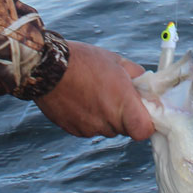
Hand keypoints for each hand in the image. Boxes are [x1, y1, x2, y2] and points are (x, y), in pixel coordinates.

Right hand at [34, 40, 153, 139]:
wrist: (45, 67)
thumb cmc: (83, 61)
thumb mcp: (117, 61)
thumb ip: (137, 77)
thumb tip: (147, 87)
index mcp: (123, 104)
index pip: (144, 131)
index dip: (146, 124)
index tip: (143, 112)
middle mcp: (108, 121)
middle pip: (126, 129)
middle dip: (125, 116)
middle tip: (115, 97)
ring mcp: (91, 128)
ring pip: (108, 129)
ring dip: (106, 118)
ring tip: (94, 95)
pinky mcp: (75, 131)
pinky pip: (90, 129)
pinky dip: (89, 119)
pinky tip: (81, 100)